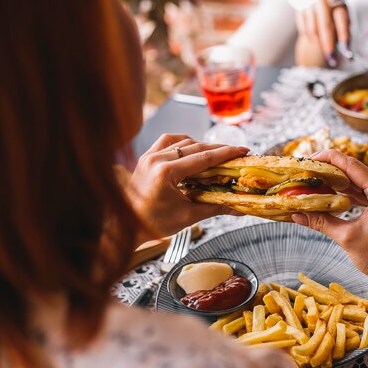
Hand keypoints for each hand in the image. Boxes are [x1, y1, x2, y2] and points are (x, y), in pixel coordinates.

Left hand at [127, 134, 248, 237]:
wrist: (126, 226)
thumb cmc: (153, 224)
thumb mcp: (188, 216)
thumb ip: (215, 207)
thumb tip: (238, 208)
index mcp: (166, 173)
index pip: (203, 157)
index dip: (226, 153)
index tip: (242, 150)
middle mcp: (156, 159)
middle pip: (195, 147)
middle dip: (218, 149)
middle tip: (235, 152)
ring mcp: (149, 156)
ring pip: (182, 141)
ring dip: (201, 145)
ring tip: (216, 153)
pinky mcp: (145, 157)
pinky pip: (167, 141)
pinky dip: (182, 142)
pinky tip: (191, 148)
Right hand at [292, 150, 367, 283]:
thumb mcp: (347, 237)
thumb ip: (321, 222)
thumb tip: (297, 214)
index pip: (352, 165)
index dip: (329, 159)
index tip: (310, 159)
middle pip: (356, 171)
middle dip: (332, 170)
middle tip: (310, 171)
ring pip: (362, 183)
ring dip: (341, 183)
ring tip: (319, 182)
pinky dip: (351, 194)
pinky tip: (335, 195)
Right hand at [296, 0, 350, 67]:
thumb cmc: (332, 10)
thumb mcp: (340, 15)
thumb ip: (342, 30)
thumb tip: (345, 50)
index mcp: (338, 0)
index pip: (341, 19)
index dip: (344, 35)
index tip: (346, 49)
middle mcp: (324, 0)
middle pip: (325, 25)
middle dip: (328, 44)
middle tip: (331, 58)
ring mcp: (310, 3)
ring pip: (312, 28)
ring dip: (318, 42)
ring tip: (323, 50)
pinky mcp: (299, 7)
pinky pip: (302, 26)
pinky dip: (308, 35)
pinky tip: (313, 40)